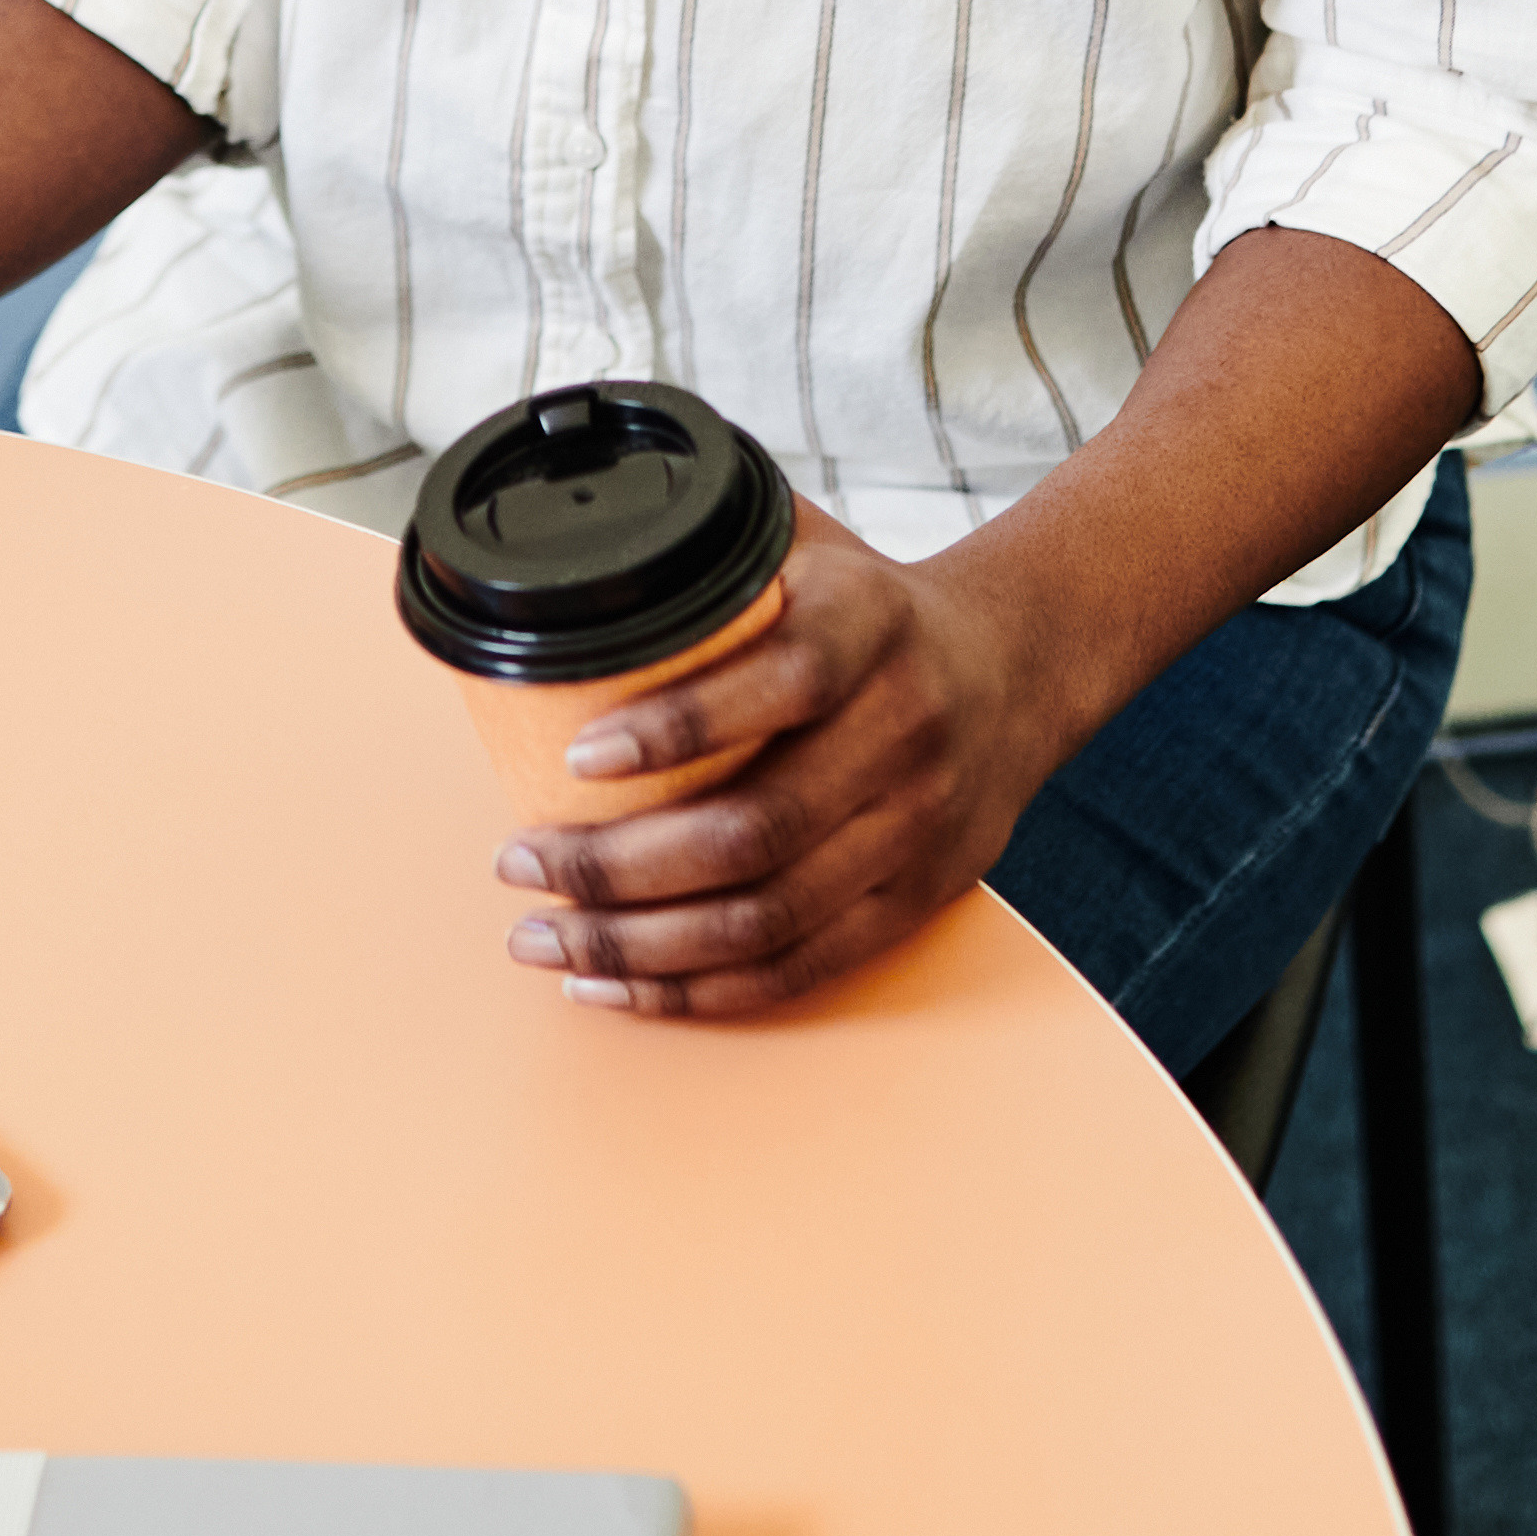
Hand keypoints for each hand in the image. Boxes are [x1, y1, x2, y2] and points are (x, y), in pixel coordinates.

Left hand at [492, 520, 1085, 1021]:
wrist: (1015, 668)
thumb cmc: (869, 612)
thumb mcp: (807, 545)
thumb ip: (706, 545)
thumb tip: (564, 555)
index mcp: (873, 625)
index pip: (786, 680)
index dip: (680, 725)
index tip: (577, 753)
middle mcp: (907, 729)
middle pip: (758, 828)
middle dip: (618, 864)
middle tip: (521, 862)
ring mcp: (919, 827)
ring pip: (766, 917)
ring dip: (638, 944)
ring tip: (545, 936)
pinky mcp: (916, 900)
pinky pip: (798, 968)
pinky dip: (697, 990)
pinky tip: (618, 985)